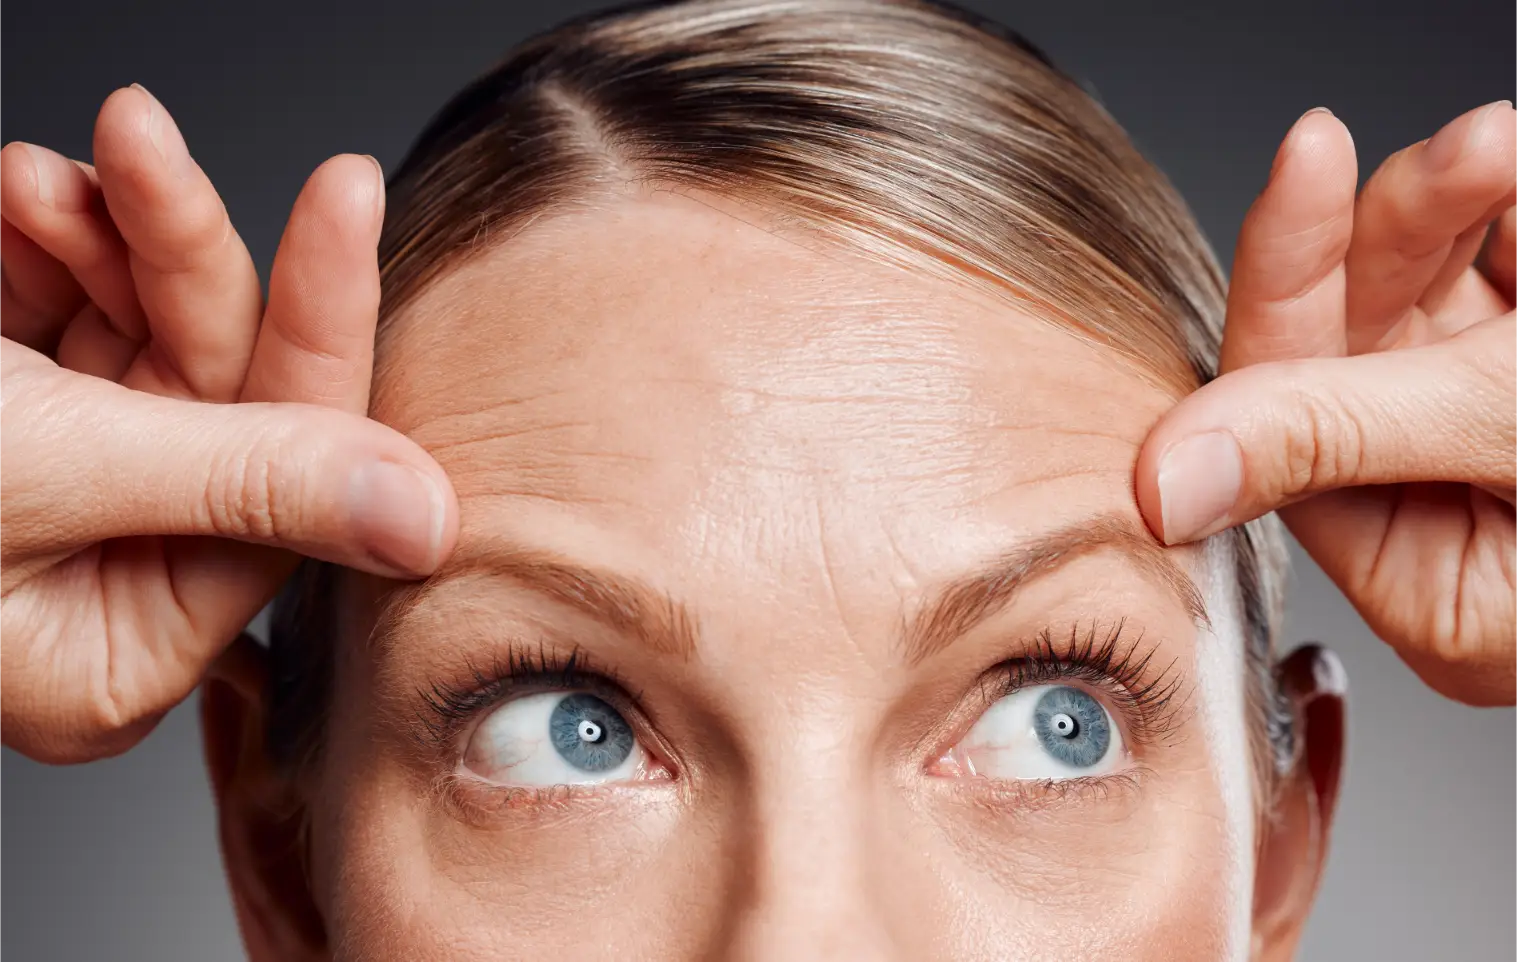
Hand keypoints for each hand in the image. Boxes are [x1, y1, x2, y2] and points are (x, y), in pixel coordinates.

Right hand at [0, 86, 458, 761]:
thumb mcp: (44, 472)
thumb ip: (248, 483)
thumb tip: (429, 520)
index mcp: (116, 653)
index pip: (281, 481)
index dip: (316, 328)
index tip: (347, 197)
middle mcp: (106, 586)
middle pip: (223, 398)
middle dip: (182, 256)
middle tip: (142, 143)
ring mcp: (67, 503)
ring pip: (156, 341)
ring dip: (105, 236)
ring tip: (35, 176)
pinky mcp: (24, 425)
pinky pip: (77, 319)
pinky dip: (47, 245)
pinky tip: (9, 197)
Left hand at [1137, 101, 1516, 704]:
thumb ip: (1335, 437)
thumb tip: (1155, 482)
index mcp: (1437, 591)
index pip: (1291, 428)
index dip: (1289, 282)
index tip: (1308, 156)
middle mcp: (1449, 523)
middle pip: (1351, 352)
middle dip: (1402, 229)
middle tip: (1481, 152)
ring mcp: (1489, 446)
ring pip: (1419, 301)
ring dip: (1462, 204)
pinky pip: (1488, 286)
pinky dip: (1508, 225)